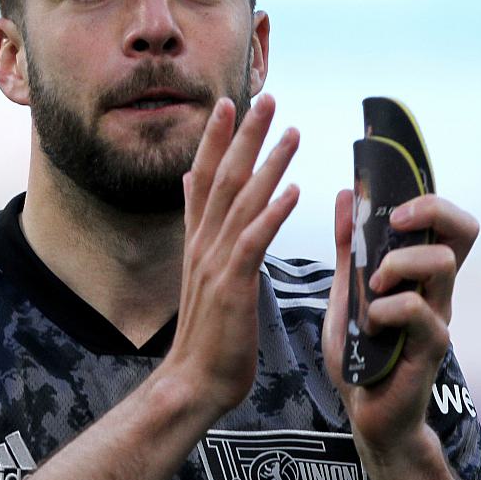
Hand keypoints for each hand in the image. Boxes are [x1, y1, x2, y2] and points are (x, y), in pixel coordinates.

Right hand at [164, 94, 299, 417]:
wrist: (193, 381)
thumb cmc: (207, 332)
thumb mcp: (201, 272)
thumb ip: (198, 226)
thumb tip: (188, 185)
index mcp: (198, 239)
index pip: (204, 177)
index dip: (215, 138)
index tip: (228, 102)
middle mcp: (204, 243)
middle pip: (224, 177)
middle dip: (245, 135)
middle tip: (267, 98)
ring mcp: (216, 263)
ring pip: (242, 202)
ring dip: (267, 163)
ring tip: (292, 131)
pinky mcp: (232, 285)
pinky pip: (253, 241)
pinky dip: (271, 212)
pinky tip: (292, 189)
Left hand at [323, 191, 479, 459]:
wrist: (366, 413)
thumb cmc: (361, 352)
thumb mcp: (346, 291)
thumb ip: (348, 248)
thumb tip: (346, 194)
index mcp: (421, 273)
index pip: (450, 222)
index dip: (431, 199)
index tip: (391, 199)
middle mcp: (439, 290)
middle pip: (464, 230)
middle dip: (428, 212)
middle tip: (392, 222)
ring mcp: (438, 317)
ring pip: (441, 264)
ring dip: (398, 262)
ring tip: (372, 284)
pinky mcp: (430, 348)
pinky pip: (415, 311)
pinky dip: (383, 309)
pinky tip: (367, 326)